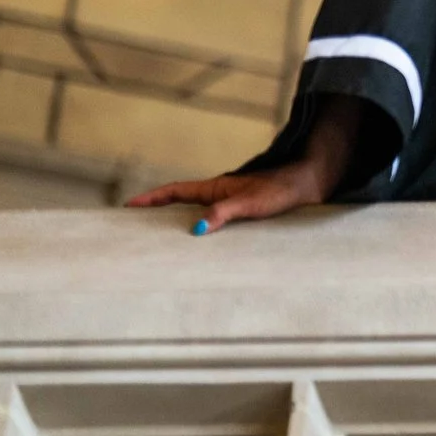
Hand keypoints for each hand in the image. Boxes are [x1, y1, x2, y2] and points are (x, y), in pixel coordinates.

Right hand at [127, 97, 360, 233]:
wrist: (307, 187)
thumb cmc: (280, 190)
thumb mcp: (250, 203)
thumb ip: (224, 213)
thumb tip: (196, 229)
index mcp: (214, 187)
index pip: (174, 191)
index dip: (151, 198)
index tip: (128, 206)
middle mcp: (218, 194)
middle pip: (179, 203)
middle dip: (155, 213)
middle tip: (133, 229)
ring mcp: (228, 204)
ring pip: (194, 214)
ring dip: (175, 224)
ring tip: (156, 243)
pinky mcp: (240, 214)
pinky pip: (211, 223)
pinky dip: (198, 232)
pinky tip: (196, 249)